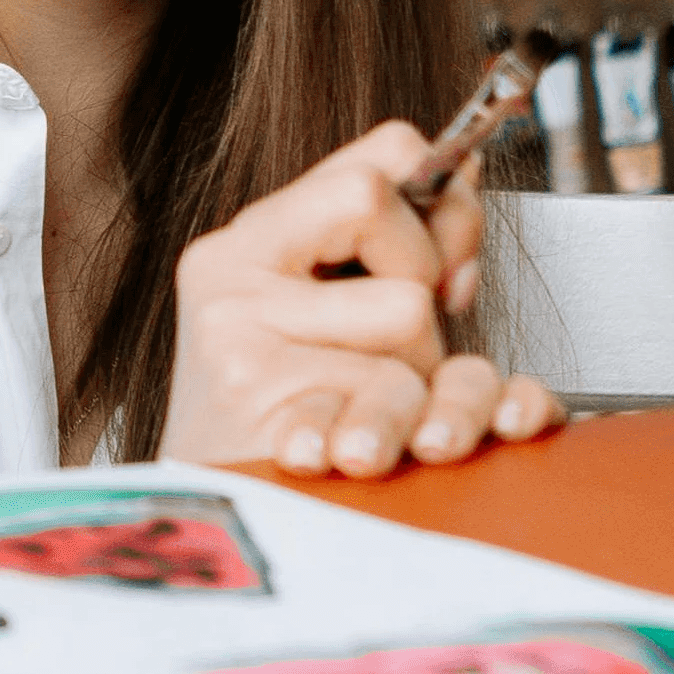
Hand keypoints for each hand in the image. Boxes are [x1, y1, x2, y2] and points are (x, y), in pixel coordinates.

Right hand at [164, 119, 562, 475]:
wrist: (211, 519)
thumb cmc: (282, 424)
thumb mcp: (319, 314)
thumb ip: (383, 247)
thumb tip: (462, 170)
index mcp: (249, 242)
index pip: (378, 155)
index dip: (440, 205)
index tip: (445, 265)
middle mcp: (232, 274)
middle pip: (379, 207)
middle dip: (424, 278)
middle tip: (399, 338)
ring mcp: (240, 331)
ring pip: (405, 310)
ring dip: (417, 375)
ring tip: (367, 408)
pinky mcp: (264, 395)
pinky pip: (392, 389)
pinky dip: (399, 426)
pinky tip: (344, 442)